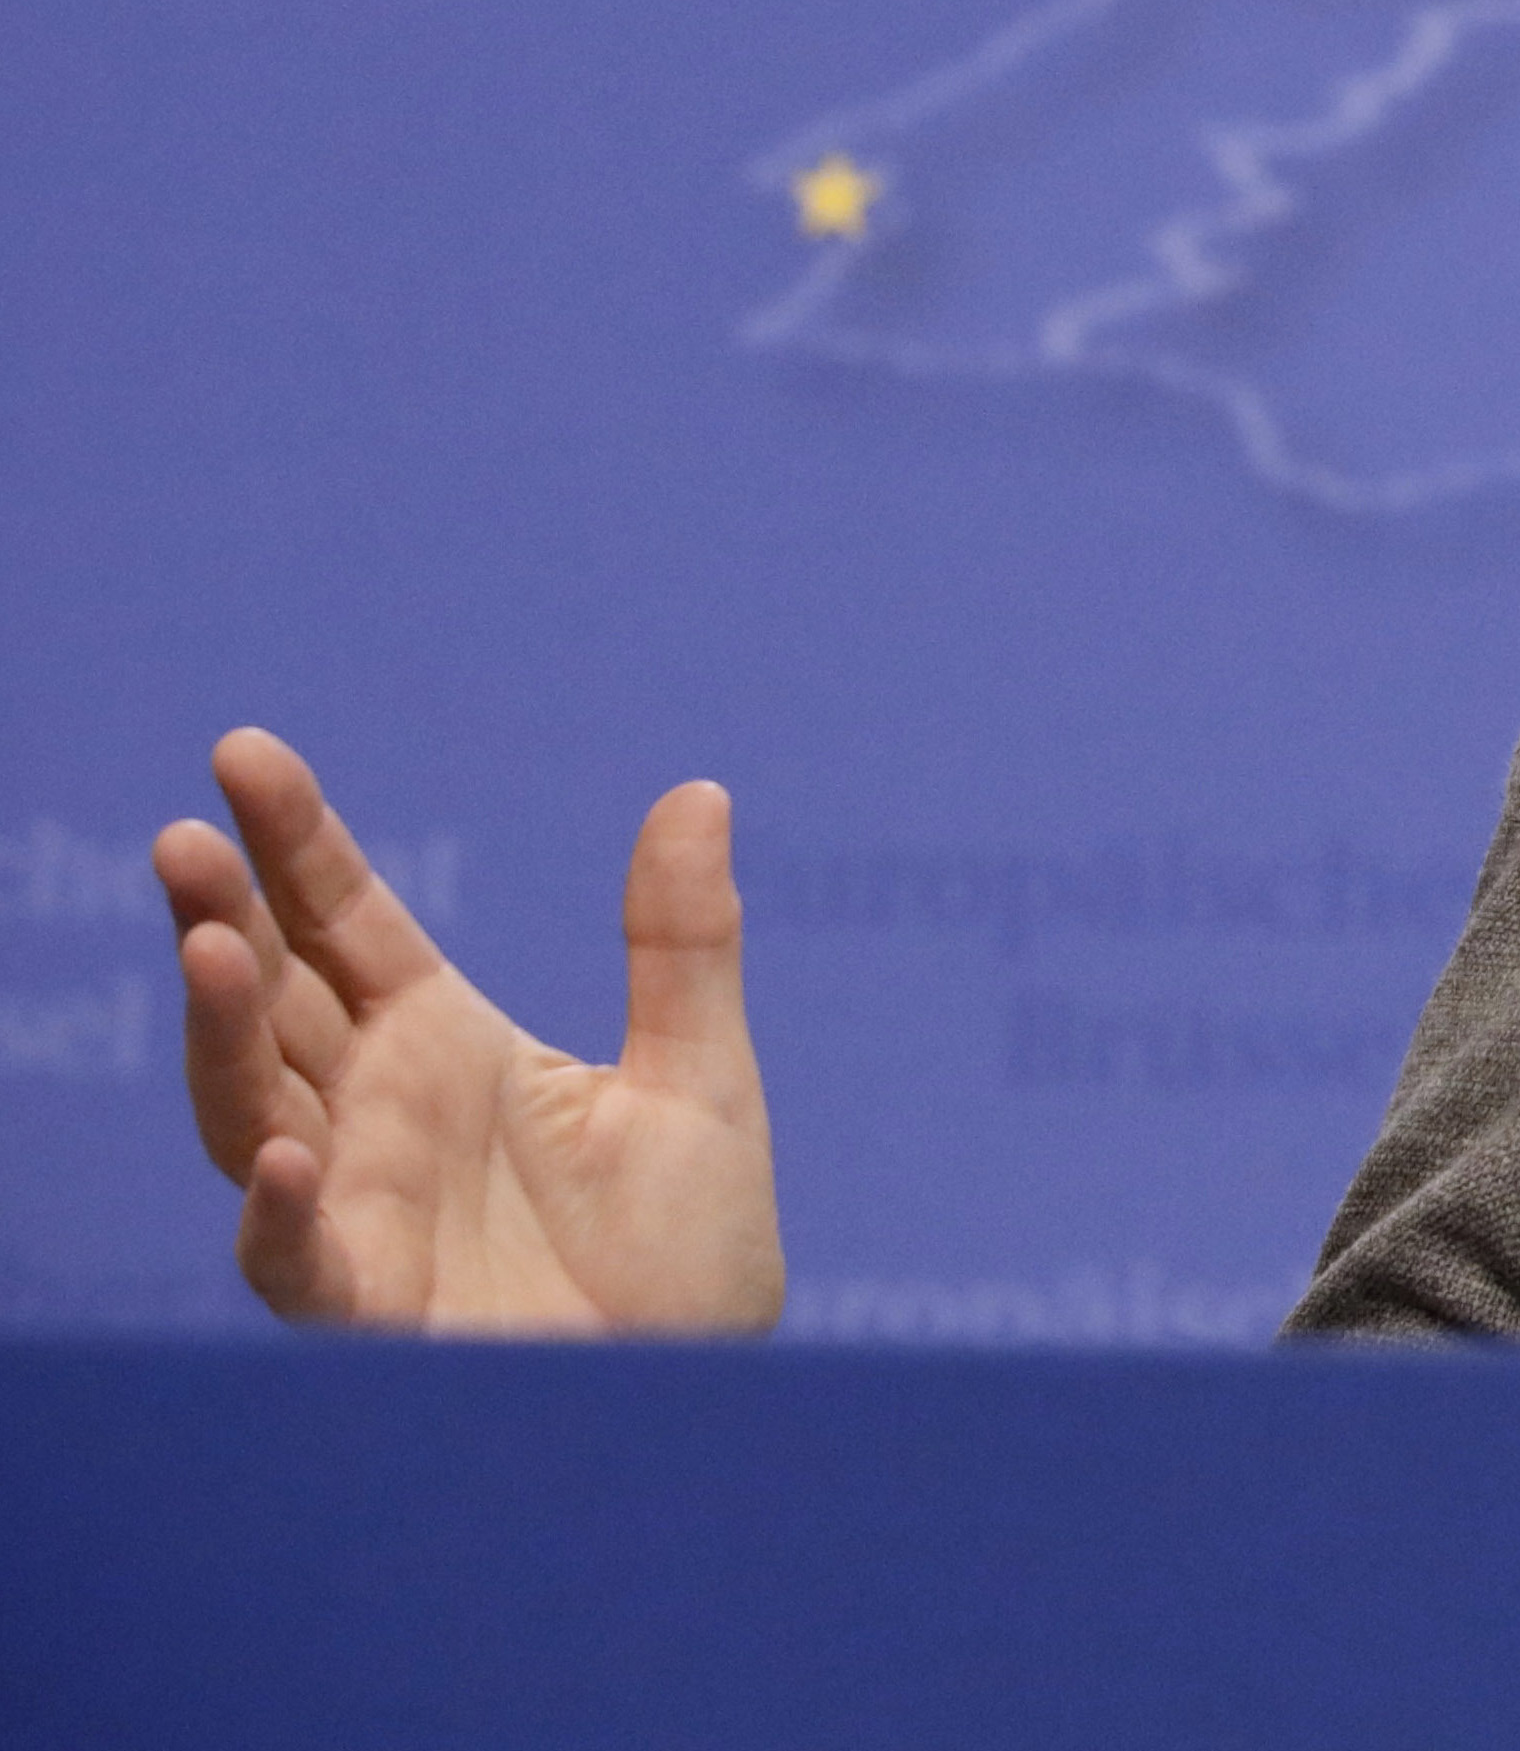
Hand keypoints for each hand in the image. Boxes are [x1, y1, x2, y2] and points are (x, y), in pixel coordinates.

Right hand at [152, 728, 784, 1335]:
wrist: (694, 1400)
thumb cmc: (687, 1255)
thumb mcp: (700, 1079)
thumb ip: (682, 943)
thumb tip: (698, 790)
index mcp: (447, 1047)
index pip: (347, 925)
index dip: (296, 843)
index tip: (245, 753)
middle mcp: (379, 1117)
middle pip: (275, 1001)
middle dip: (225, 919)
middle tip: (186, 838)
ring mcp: (359, 1209)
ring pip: (253, 1109)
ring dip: (223, 1036)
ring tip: (212, 949)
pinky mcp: (369, 1306)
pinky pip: (297, 1259)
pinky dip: (278, 1210)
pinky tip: (280, 1152)